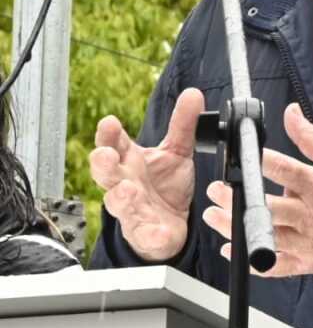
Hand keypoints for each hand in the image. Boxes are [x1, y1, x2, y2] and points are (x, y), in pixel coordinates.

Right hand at [91, 87, 204, 261]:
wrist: (169, 224)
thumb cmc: (165, 184)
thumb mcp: (177, 151)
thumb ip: (183, 124)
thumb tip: (193, 94)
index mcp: (130, 161)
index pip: (113, 144)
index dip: (109, 133)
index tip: (110, 122)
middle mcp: (125, 183)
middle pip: (105, 172)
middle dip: (103, 163)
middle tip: (105, 155)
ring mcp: (132, 209)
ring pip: (119, 203)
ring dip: (121, 197)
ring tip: (127, 189)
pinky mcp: (145, 232)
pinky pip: (145, 233)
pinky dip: (150, 233)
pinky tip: (157, 230)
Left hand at [202, 102, 312, 275]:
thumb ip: (309, 137)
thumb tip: (289, 111)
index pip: (282, 169)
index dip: (256, 160)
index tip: (238, 153)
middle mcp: (311, 213)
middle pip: (264, 206)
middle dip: (234, 197)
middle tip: (216, 188)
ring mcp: (308, 240)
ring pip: (263, 235)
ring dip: (233, 226)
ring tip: (214, 215)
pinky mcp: (306, 261)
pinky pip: (273, 265)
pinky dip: (250, 261)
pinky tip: (233, 248)